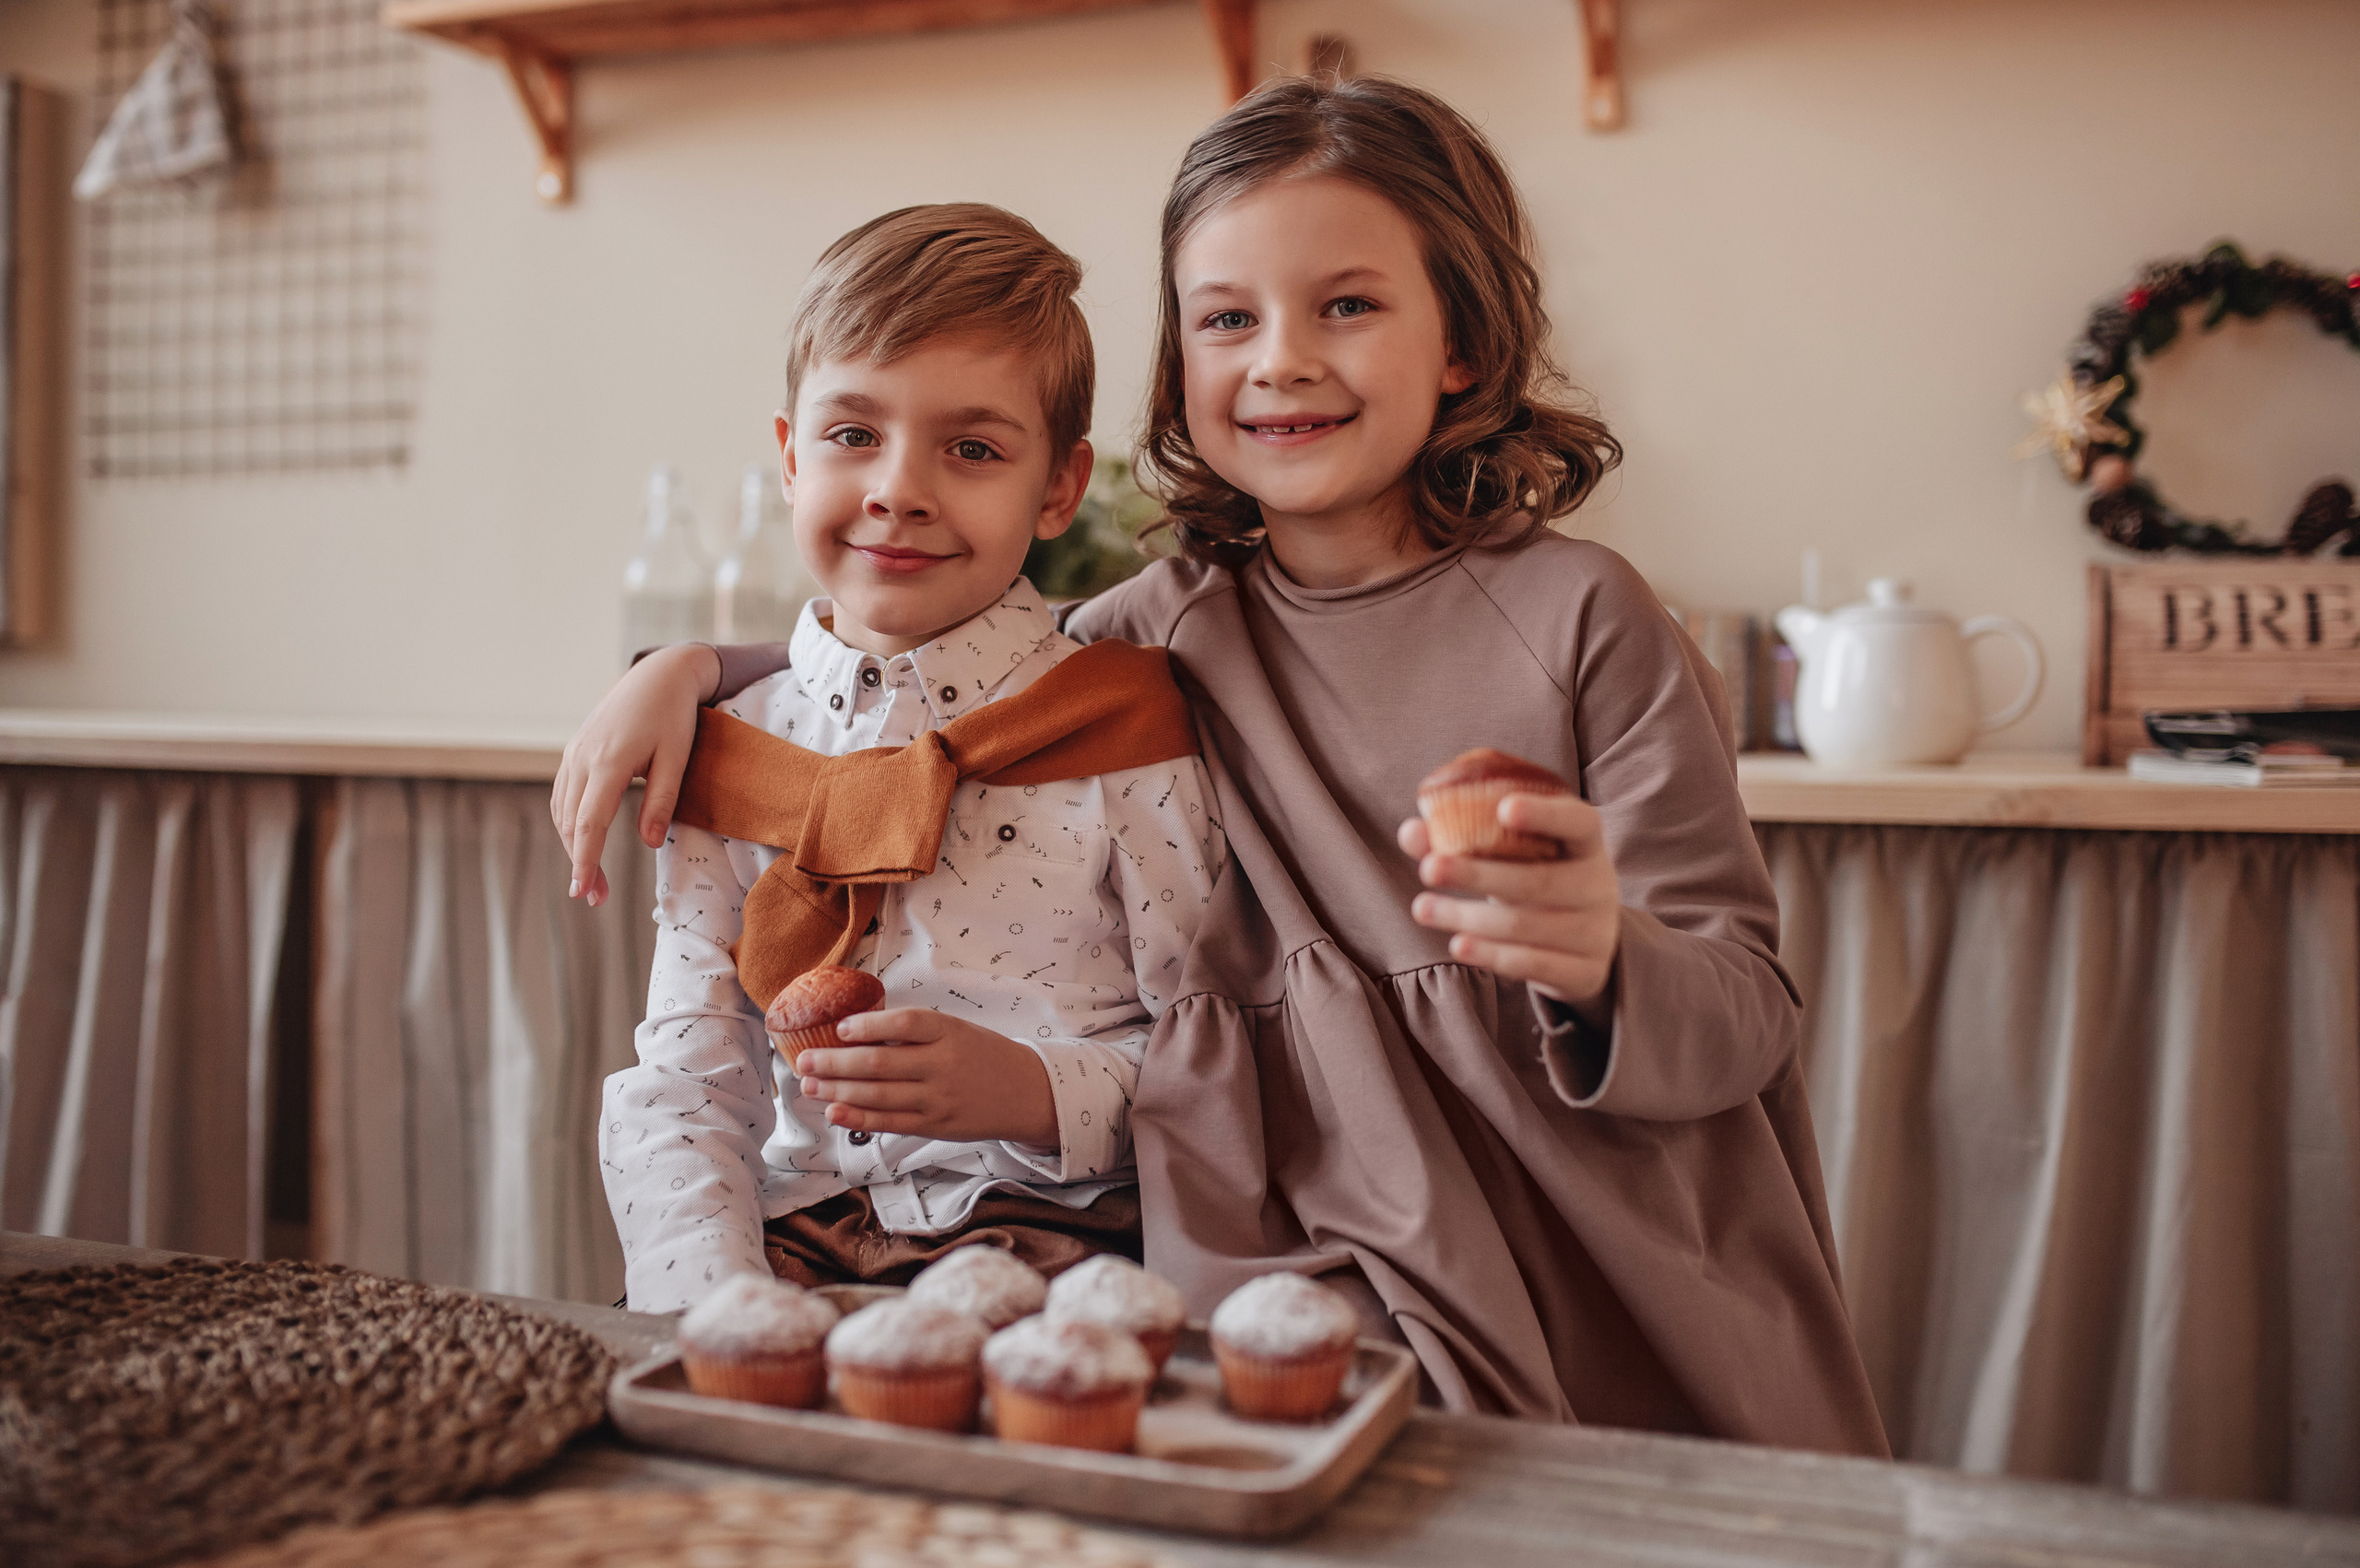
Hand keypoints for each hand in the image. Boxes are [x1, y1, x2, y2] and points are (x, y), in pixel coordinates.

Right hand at [550, 643, 719, 904]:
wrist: (657, 675)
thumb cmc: (673, 716)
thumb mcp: (677, 758)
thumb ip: (663, 800)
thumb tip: (649, 842)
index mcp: (608, 762)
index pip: (589, 823)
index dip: (585, 861)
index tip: (583, 892)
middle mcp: (582, 758)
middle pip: (571, 823)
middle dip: (580, 863)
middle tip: (595, 898)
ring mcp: (573, 754)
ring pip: (563, 812)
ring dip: (573, 847)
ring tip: (592, 879)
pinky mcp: (574, 752)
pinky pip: (563, 795)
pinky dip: (569, 823)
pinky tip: (581, 842)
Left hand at [793, 1008, 1058, 1145]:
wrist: (1026, 1092)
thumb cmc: (984, 1055)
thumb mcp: (956, 1030)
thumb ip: (915, 1032)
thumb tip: (857, 1035)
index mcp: (949, 1032)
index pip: (904, 1025)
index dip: (868, 1026)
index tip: (840, 1028)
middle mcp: (943, 1065)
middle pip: (880, 1064)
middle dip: (835, 1062)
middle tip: (804, 1059)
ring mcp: (938, 1099)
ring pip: (878, 1096)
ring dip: (837, 1090)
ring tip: (809, 1085)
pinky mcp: (934, 1126)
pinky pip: (889, 1123)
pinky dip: (858, 1117)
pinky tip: (834, 1111)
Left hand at [1398, 792, 1620, 1027]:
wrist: (1586, 943)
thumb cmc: (1538, 879)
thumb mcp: (1514, 856)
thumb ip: (1463, 837)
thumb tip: (1411, 831)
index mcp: (1586, 843)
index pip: (1577, 821)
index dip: (1544, 814)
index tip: (1504, 808)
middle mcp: (1598, 885)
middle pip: (1538, 880)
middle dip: (1478, 875)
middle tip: (1429, 868)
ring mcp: (1595, 932)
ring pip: (1526, 926)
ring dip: (1468, 918)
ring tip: (1422, 908)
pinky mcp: (1584, 972)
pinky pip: (1533, 964)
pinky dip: (1491, 955)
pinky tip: (1457, 945)